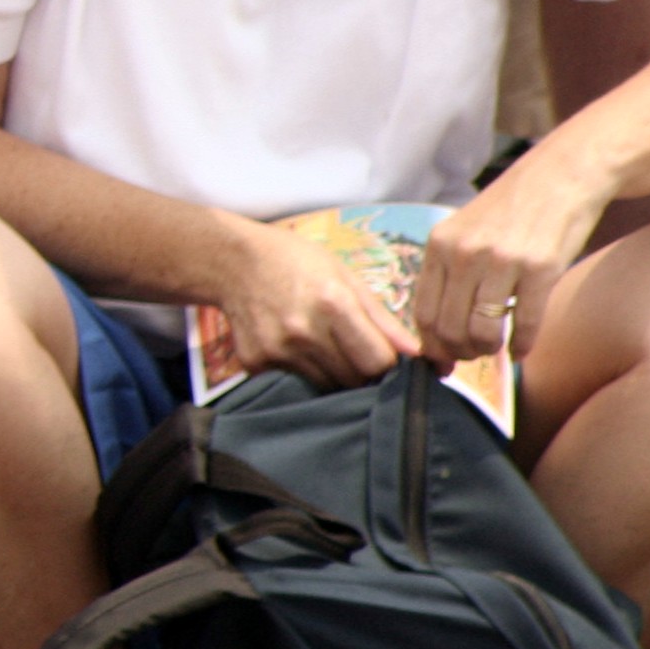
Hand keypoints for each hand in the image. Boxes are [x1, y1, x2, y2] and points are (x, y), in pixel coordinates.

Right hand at [212, 215, 416, 389]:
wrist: (232, 262)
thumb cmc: (296, 262)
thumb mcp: (344, 276)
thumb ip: (382, 318)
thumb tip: (417, 354)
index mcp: (333, 303)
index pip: (378, 361)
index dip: (388, 364)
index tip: (384, 357)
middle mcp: (303, 331)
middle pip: (354, 378)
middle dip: (362, 371)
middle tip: (354, 352)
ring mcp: (277, 351)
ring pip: (327, 386)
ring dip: (334, 375)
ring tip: (324, 348)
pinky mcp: (256, 364)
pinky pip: (295, 383)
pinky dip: (303, 373)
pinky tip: (295, 348)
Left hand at [410, 152, 604, 364]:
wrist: (562, 175)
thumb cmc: (512, 208)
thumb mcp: (465, 231)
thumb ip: (449, 271)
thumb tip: (438, 327)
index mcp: (439, 245)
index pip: (422, 312)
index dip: (431, 345)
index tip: (441, 360)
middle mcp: (464, 254)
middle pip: (448, 328)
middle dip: (459, 352)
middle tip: (471, 357)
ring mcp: (502, 262)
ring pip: (482, 332)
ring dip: (488, 351)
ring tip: (495, 349)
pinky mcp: (541, 269)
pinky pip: (524, 324)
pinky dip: (522, 347)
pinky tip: (521, 351)